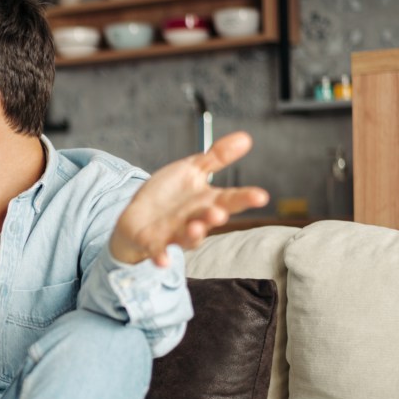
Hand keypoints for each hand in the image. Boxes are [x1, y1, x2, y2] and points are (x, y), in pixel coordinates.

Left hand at [109, 131, 268, 266]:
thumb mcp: (191, 170)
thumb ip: (216, 157)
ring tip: (196, 227)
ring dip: (193, 234)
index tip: (261, 196)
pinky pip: (158, 251)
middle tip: (220, 213)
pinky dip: (161, 256)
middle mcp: (194, 220)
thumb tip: (245, 138)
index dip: (245, 198)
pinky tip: (163, 260)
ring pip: (187, 237)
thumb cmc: (169, 195)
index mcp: (206, 201)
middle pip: (209, 219)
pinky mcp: (152, 243)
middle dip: (215, 216)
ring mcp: (174, 233)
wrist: (137, 216)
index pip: (230, 199)